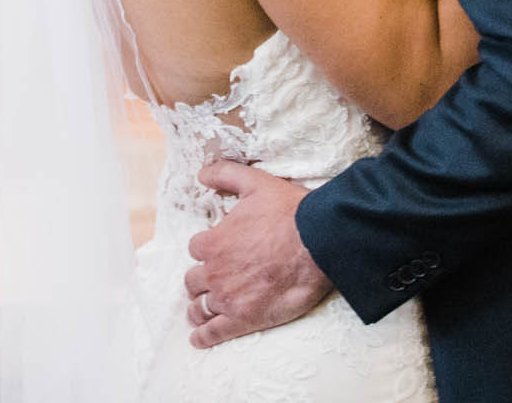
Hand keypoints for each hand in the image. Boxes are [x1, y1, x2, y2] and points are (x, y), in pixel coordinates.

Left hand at [184, 160, 328, 346]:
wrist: (318, 243)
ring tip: (200, 310)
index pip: (196, 249)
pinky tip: (198, 338)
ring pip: (199, 307)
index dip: (206, 249)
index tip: (217, 251)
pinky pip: (213, 333)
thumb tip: (202, 173)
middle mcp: (214, 272)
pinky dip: (203, 337)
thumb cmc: (289, 213)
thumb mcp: (255, 183)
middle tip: (210, 282)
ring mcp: (227, 298)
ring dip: (198, 308)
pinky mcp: (243, 319)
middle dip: (200, 280)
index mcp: (213, 242)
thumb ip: (225, 174)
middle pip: (193, 281)